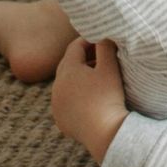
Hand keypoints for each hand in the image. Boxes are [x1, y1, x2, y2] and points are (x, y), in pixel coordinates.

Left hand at [51, 39, 128, 162]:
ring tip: (98, 79)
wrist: (104, 132)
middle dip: (84, 59)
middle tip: (101, 57)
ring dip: (79, 79)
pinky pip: (66, 102)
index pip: (75, 47)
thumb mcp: (110, 68)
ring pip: (66, 85)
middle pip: (68, 65)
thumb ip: (106, 47)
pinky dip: (76, 97)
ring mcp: (56, 104)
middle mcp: (56, 86)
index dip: (89, 40)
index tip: (102, 40)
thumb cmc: (109, 97)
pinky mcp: (60, 119)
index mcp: (67, 70)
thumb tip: (105, 34)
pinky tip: (90, 99)